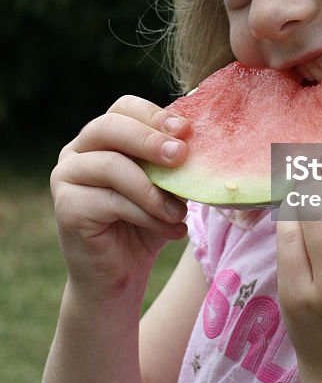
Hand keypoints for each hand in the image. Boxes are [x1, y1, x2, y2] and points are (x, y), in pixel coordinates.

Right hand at [50, 95, 190, 298]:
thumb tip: (195, 136)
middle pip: (110, 127)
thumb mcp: (166, 185)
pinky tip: (171, 229)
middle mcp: (77, 150)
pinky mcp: (66, 207)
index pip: (124, 108)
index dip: (154, 115)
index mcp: (102, 136)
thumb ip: (172, 161)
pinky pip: (110, 200)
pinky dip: (147, 214)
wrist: (120, 275)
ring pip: (112, 166)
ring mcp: (65, 176)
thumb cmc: (147, 222)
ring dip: (153, 189)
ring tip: (180, 212)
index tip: (185, 129)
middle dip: (150, 140)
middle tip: (181, 155)